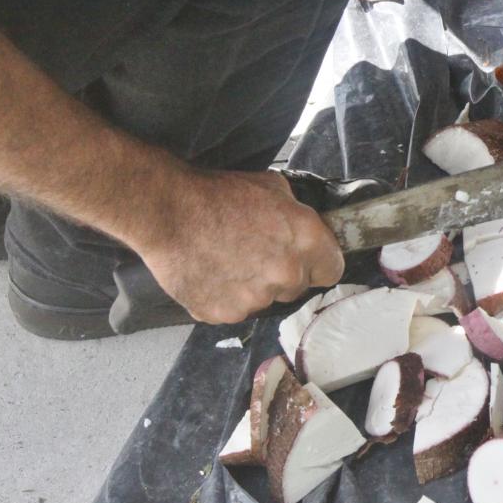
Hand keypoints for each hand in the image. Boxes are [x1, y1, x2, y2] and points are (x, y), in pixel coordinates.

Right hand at [135, 170, 344, 323]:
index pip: (332, 269)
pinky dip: (225, 297)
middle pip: (297, 286)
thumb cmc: (219, 195)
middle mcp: (287, 275)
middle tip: (256, 253)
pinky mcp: (225, 314)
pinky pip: (234, 309)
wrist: (169, 211)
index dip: (319, 263)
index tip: (306, 259)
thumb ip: (296, 216)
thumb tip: (304, 229)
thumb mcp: (273, 189)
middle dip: (282, 273)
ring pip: (265, 299)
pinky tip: (211, 273)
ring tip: (227, 260)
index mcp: (307, 241)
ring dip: (252, 286)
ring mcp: (256, 299)